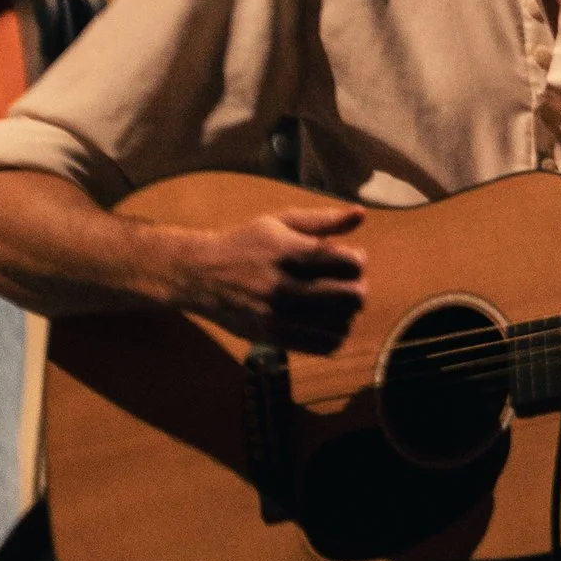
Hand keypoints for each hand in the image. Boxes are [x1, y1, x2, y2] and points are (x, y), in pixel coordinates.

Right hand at [158, 201, 367, 355]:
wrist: (199, 276)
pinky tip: (325, 321)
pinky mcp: (273, 338)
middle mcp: (283, 286)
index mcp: (287, 252)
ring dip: (347, 313)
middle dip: (358, 287)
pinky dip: (335, 334)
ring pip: (341, 324)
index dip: (358, 260)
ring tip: (334, 302)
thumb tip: (361, 213)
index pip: (346, 262)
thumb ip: (322, 220)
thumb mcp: (279, 222)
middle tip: (347, 283)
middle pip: (351, 297)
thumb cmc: (245, 244)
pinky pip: (325, 346)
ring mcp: (277, 316)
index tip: (349, 259)